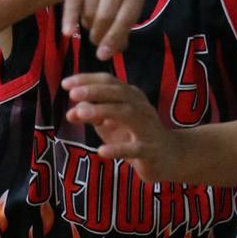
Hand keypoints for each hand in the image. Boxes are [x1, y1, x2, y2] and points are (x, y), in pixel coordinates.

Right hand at [58, 0, 145, 59]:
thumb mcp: (118, 12)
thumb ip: (120, 33)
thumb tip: (114, 51)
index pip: (128, 17)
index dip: (115, 37)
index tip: (103, 55)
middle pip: (108, 14)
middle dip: (99, 33)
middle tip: (94, 41)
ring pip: (91, 8)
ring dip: (87, 22)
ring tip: (87, 22)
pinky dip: (71, 18)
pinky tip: (67, 32)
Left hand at [63, 73, 182, 182]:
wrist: (171, 157)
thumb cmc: (137, 136)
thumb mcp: (111, 124)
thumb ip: (92, 116)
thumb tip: (70, 112)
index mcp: (131, 97)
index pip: (109, 81)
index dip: (88, 80)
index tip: (66, 84)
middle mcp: (141, 107)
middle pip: (118, 93)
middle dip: (95, 91)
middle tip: (73, 94)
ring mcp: (148, 128)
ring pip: (127, 114)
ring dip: (103, 111)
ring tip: (80, 113)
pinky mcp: (151, 151)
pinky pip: (135, 148)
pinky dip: (118, 149)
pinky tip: (101, 151)